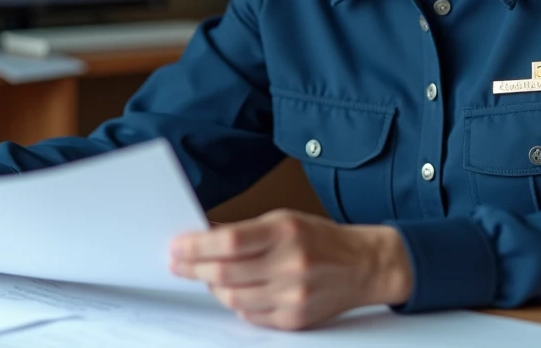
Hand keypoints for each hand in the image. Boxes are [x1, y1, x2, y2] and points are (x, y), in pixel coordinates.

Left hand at [169, 209, 412, 330]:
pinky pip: (249, 315)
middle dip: (194, 268)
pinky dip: (237, 303)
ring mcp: (292, 295)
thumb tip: (204, 234)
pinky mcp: (294, 319)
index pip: (229, 242)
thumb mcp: (285, 220)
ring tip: (209, 276)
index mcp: (286, 232)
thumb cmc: (322, 239)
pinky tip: (237, 290)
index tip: (177, 246)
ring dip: (213, 287)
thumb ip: (245, 231)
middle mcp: (290, 264)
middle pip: (225, 272)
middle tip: (179, 263)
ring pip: (232, 297)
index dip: (196, 246)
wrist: (364, 265)